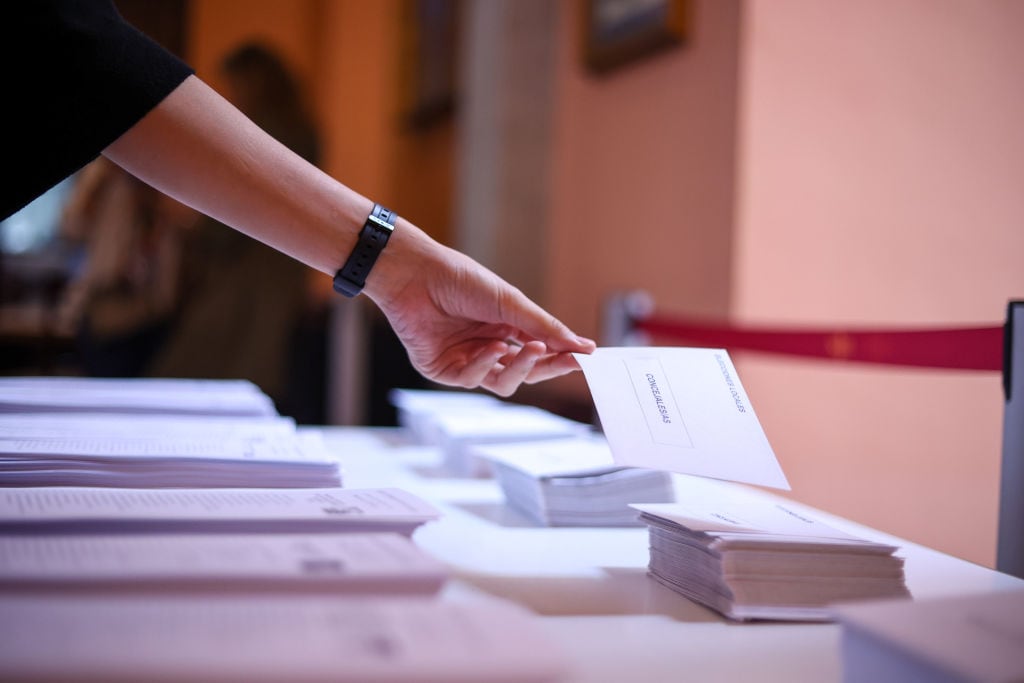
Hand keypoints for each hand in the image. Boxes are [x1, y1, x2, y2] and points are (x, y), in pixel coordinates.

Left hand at [366, 223, 595, 396]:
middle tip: (567, 360)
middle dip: (548, 366)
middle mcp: (487, 346)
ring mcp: (465, 360)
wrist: (415, 275)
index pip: (540, 351)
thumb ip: (544, 326)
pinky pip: (472, 380)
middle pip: (526, 372)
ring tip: (524, 348)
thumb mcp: (510, 302)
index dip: (562, 356)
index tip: (585, 358)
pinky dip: (485, 365)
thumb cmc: (460, 279)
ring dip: (518, 368)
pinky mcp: (442, 371)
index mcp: (505, 327)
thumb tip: (582, 345)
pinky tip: (491, 348)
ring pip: (503, 383)